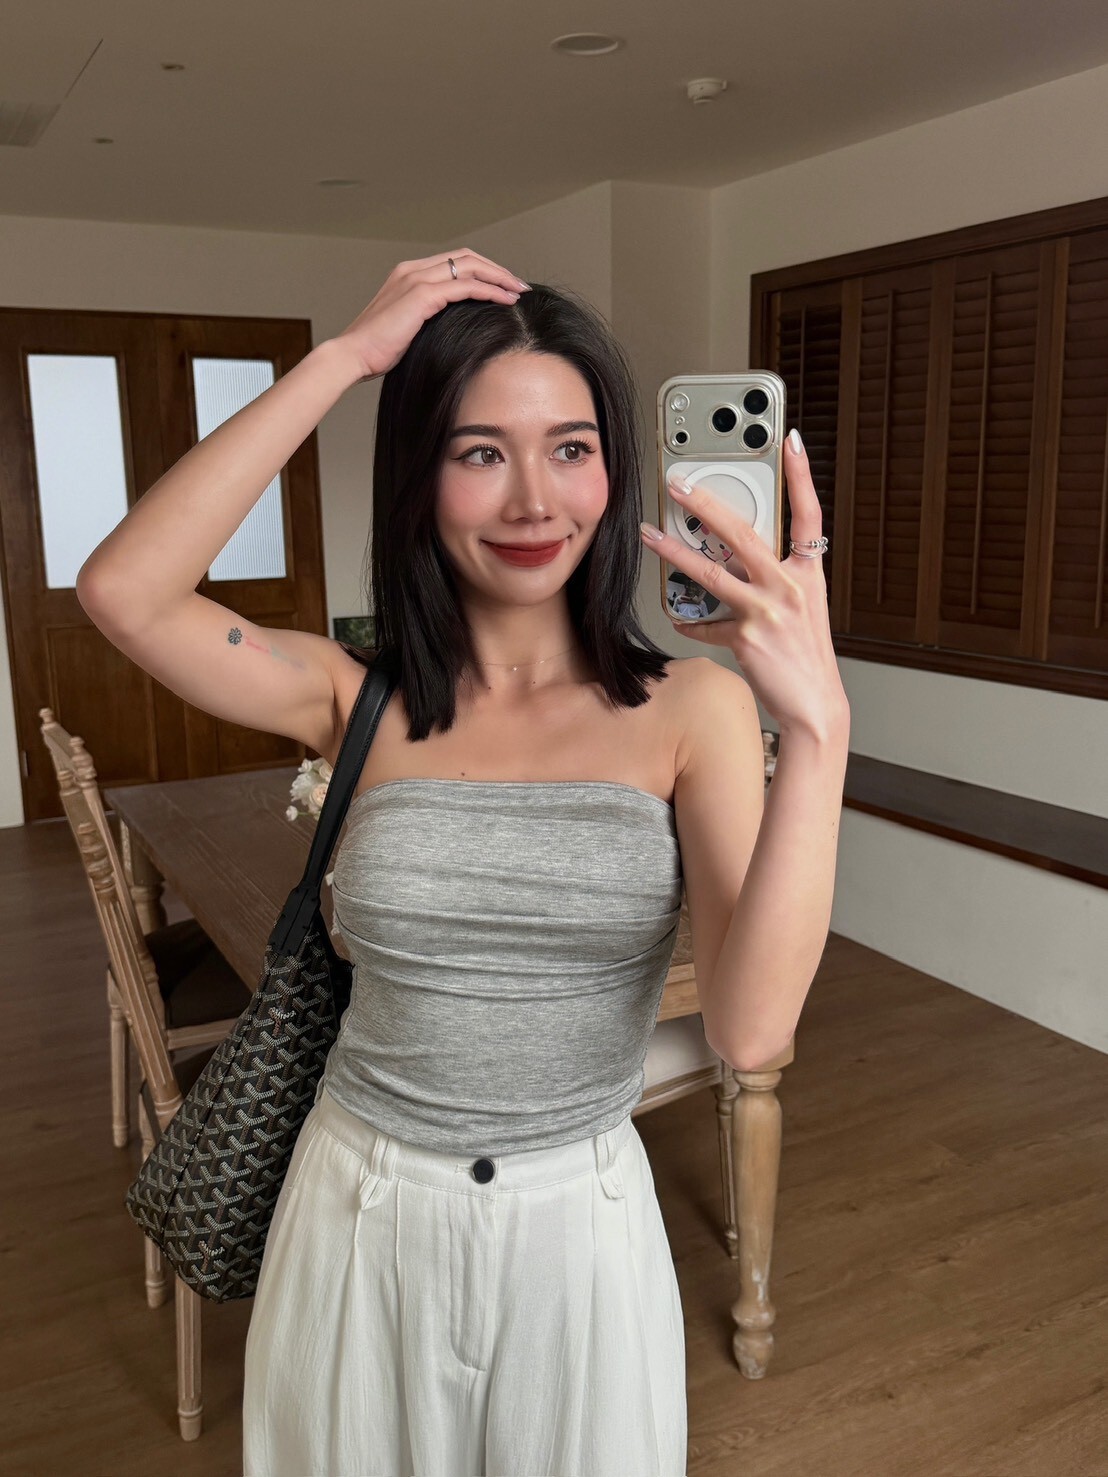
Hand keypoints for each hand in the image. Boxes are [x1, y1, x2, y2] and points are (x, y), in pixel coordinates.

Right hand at [333, 251, 530, 381]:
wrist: (353, 355)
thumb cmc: (376, 351)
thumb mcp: (405, 329)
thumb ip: (425, 319)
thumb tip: (450, 329)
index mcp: (407, 274)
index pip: (454, 261)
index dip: (482, 270)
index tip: (502, 286)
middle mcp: (413, 270)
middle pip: (466, 257)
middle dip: (496, 269)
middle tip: (518, 286)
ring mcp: (417, 279)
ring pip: (470, 267)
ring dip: (499, 277)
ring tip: (518, 291)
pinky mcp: (422, 295)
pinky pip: (466, 287)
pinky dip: (490, 291)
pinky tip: (505, 301)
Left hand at [640, 431, 848, 739]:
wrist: (815, 705)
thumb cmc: (807, 657)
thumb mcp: (802, 607)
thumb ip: (773, 579)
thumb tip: (737, 560)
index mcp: (808, 573)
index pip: (808, 513)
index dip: (801, 475)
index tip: (790, 442)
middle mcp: (789, 585)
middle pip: (743, 533)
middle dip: (706, 504)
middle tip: (679, 483)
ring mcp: (767, 610)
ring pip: (712, 572)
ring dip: (675, 551)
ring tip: (650, 535)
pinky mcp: (746, 636)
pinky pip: (707, 623)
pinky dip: (690, 621)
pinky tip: (678, 618)